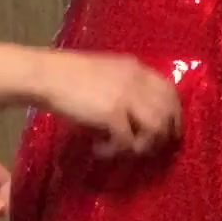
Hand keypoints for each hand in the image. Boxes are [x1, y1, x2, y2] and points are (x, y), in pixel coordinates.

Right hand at [38, 52, 181, 157]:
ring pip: (155, 129)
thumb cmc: (69, 74)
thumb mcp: (107, 72)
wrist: (47, 75)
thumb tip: (138, 113)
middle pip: (167, 113)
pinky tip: (99, 150)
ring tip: (124, 151)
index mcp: (137, 69)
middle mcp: (137, 81)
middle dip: (162, 135)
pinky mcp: (113, 114)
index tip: (168, 131)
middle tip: (147, 148)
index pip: (170, 92)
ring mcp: (127, 97)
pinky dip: (115, 151)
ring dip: (141, 146)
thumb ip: (127, 85)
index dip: (174, 115)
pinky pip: (128, 141)